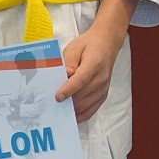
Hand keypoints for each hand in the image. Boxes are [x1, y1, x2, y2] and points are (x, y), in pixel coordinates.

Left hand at [56, 0, 135, 122]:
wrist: (107, 44)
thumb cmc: (88, 45)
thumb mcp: (75, 47)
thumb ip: (69, 62)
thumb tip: (65, 76)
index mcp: (95, 63)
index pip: (81, 79)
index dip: (68, 89)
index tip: (57, 97)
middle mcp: (102, 78)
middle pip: (82, 95)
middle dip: (67, 102)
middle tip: (51, 105)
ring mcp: (104, 88)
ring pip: (86, 105)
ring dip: (72, 109)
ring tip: (58, 111)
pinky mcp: (104, 94)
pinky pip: (92, 110)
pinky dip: (80, 115)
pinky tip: (70, 115)